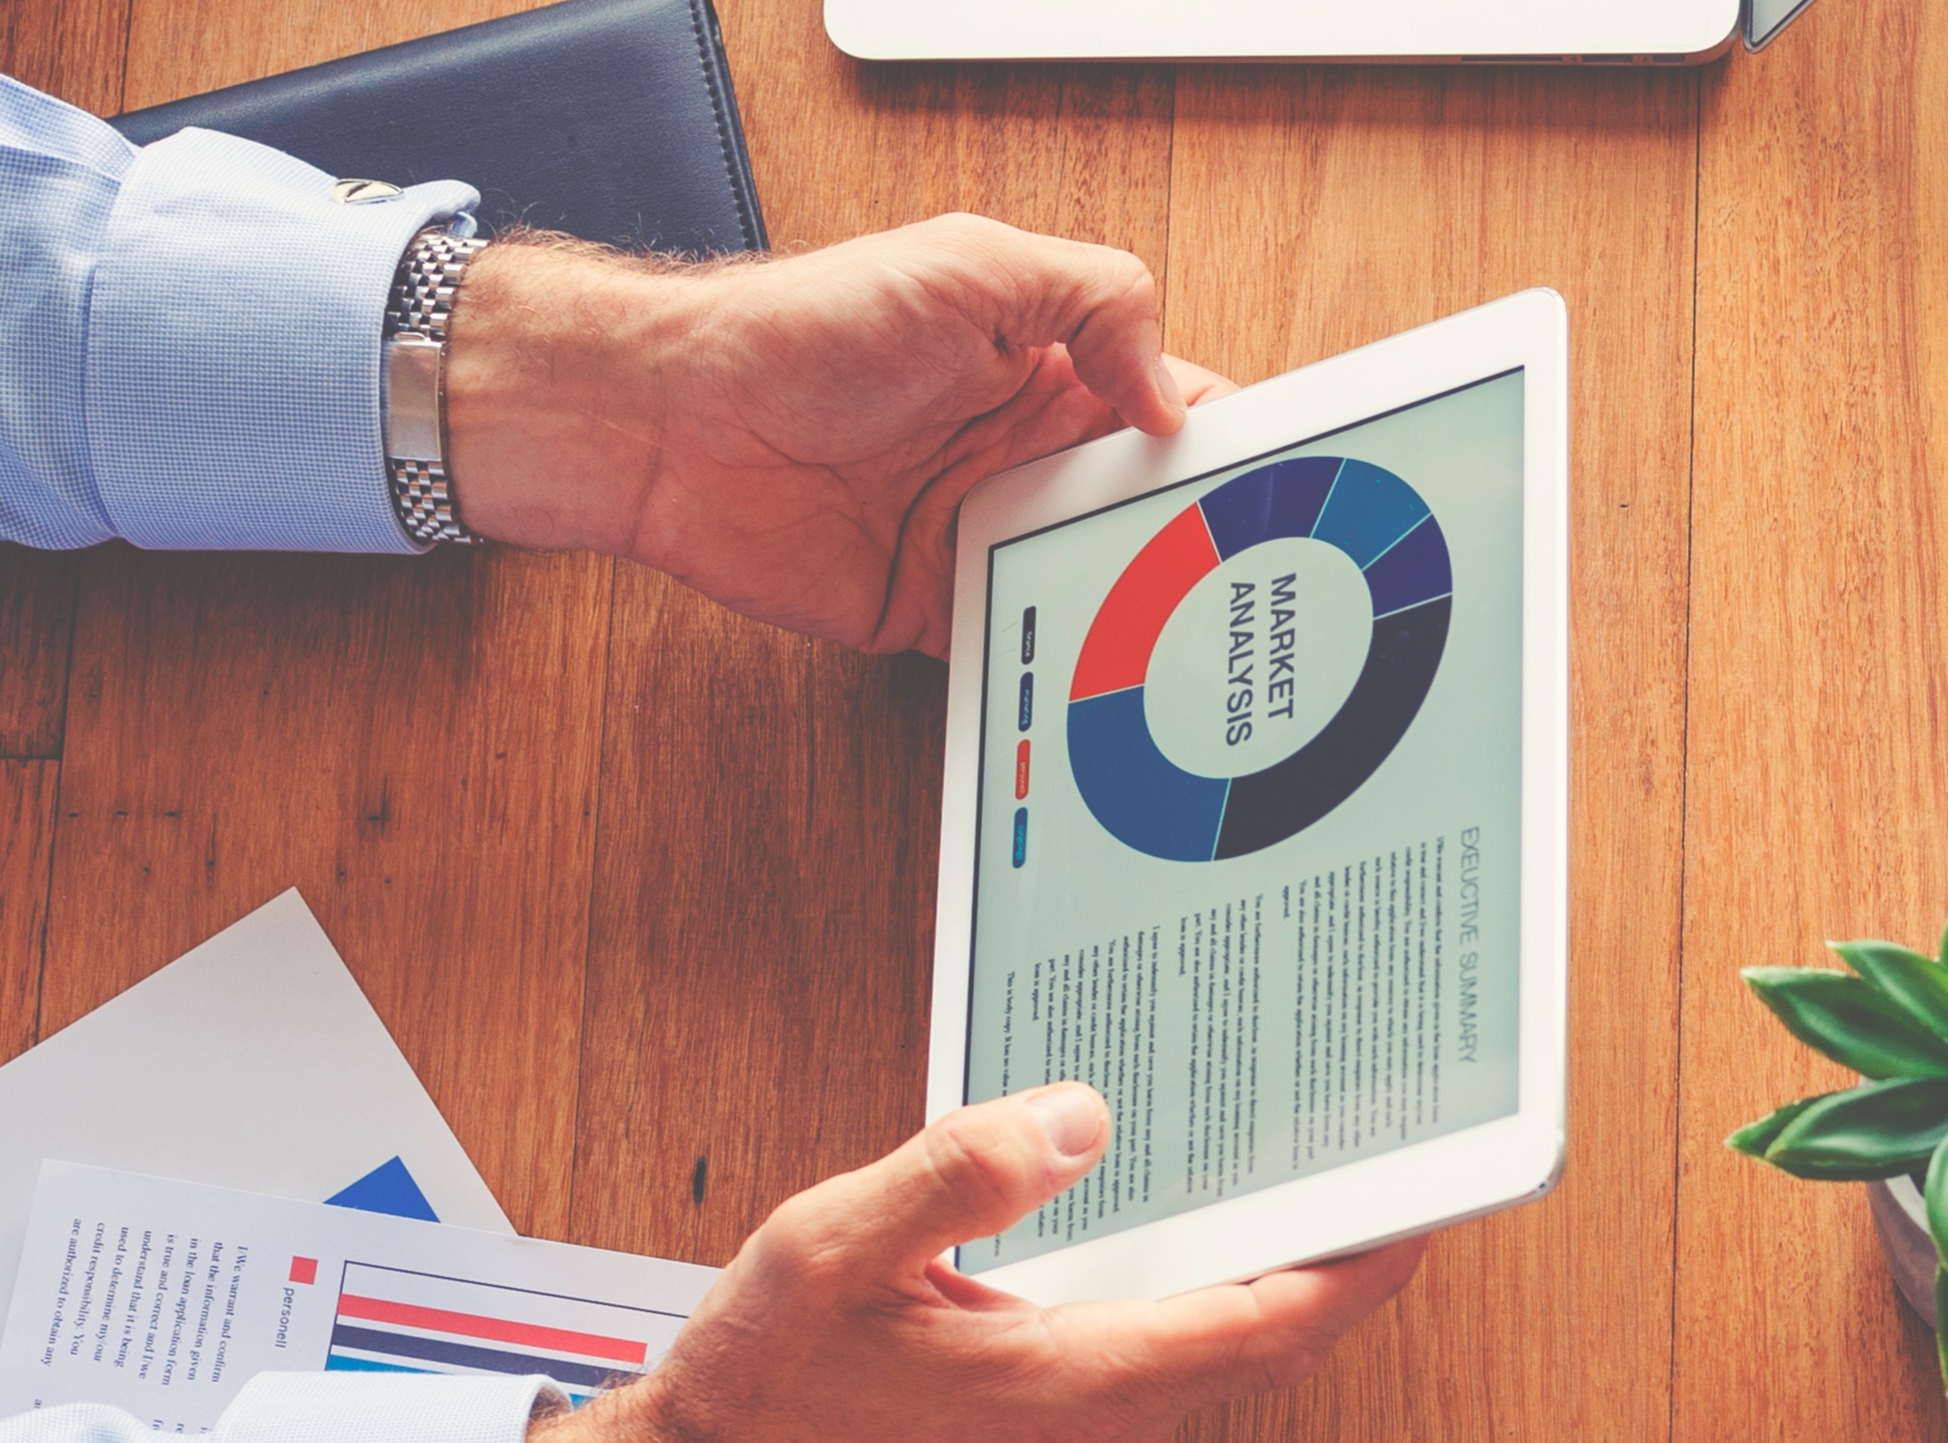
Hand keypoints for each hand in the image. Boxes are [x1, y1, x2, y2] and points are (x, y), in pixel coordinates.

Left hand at [443, 215, 1240, 654]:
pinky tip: (1092, 672)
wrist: (673, 420)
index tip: (1274, 477)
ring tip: (1188, 635)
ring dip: (1134, 605)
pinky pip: (1018, 642)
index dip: (1225, 440)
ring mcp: (982, 531)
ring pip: (1093, 582)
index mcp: (1047, 369)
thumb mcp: (971, 264)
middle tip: (1248, 572)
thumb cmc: (803, 326)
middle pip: (1145, 507)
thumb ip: (1095, 302)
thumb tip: (1172, 397)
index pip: (1172, 406)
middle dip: (1197, 538)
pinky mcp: (935, 606)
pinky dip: (1054, 662)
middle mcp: (1022, 453)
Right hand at [520, 1083, 1427, 1442]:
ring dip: (1250, 1273)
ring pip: (1208, 1352)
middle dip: (1330, 1252)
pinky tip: (1151, 1233)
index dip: (1368, 1261)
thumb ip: (960, 1175)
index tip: (1429, 1201)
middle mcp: (1103, 1434)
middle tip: (1374, 1157)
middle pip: (1264, 1336)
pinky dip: (1179, 1300)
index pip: (1277, 1323)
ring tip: (1276, 1172)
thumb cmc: (761, 1396)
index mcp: (1078, 1388)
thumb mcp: (838, 1250)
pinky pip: (1152, 1365)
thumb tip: (1074, 1119)